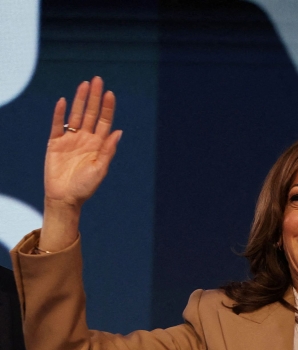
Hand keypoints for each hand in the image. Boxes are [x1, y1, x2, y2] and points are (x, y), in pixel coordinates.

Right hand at [40, 77, 121, 250]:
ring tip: (84, 85)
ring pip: (76, 115)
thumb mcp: (100, 169)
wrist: (65, 198)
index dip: (107, 108)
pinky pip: (57, 125)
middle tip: (97, 80)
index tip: (110, 93)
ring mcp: (70, 139)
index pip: (104, 121)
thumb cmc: (85, 187)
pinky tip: (63, 102)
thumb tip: (119, 131)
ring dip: (80, 100)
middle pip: (91, 113)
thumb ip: (108, 150)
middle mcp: (85, 139)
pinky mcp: (55, 143)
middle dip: (94, 97)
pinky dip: (59, 114)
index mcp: (98, 145)